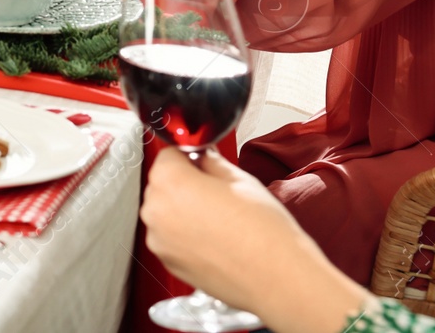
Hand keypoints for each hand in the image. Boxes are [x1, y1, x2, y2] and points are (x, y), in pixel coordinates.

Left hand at [142, 149, 370, 331]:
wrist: (278, 279)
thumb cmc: (264, 232)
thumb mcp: (240, 179)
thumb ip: (210, 162)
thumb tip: (201, 157)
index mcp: (170, 181)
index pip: (169, 155)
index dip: (189, 159)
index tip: (203, 165)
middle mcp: (156, 210)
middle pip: (163, 184)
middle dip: (185, 185)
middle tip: (217, 196)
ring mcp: (159, 239)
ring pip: (166, 212)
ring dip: (183, 212)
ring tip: (220, 222)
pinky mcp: (168, 262)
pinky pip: (171, 238)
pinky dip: (186, 236)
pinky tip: (215, 241)